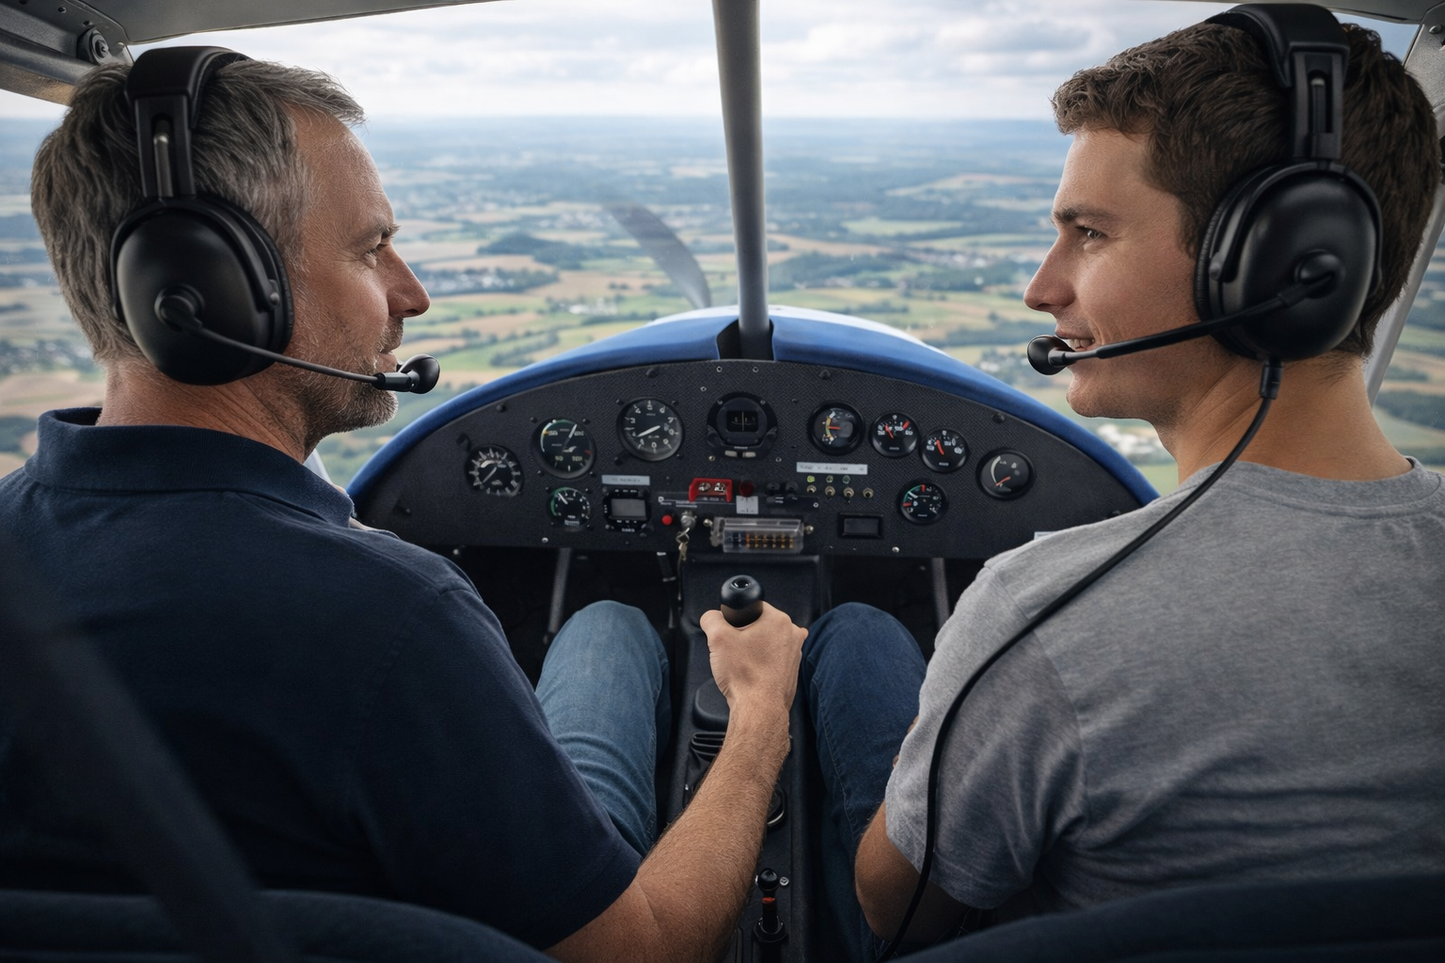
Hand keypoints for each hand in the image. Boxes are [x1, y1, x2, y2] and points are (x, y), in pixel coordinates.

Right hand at [699, 602, 806, 719]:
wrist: (759, 710)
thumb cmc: (746, 677)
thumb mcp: (717, 638)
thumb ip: (711, 619)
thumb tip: (711, 617)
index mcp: (778, 620)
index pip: (751, 607)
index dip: (735, 620)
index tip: (731, 633)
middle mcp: (791, 634)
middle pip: (758, 625)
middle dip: (743, 636)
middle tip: (734, 651)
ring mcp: (794, 653)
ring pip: (765, 643)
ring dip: (752, 650)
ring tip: (743, 664)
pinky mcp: (791, 670)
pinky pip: (771, 659)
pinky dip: (761, 664)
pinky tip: (752, 673)